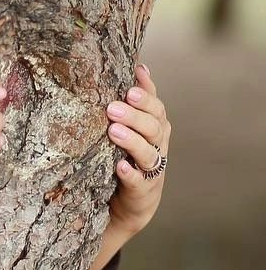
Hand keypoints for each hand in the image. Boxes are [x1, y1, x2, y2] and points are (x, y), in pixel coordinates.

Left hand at [104, 61, 168, 234]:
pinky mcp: (142, 192)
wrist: (127, 205)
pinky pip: (138, 182)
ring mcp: (151, 170)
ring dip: (132, 141)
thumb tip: (140, 65)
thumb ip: (136, 102)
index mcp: (155, 128)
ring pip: (148, 153)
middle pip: (153, 127)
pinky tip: (120, 167)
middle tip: (112, 107)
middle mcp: (157, 146)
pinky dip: (130, 174)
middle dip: (135, 115)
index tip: (130, 85)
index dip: (146, 95)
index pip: (156, 108)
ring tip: (114, 131)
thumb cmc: (126, 157)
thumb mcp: (132, 128)